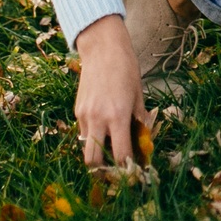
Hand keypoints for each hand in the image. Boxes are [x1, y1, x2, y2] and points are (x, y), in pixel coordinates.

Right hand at [74, 15, 150, 167]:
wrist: (103, 49)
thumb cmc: (126, 69)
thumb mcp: (139, 95)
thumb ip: (139, 120)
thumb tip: (144, 142)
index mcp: (117, 116)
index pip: (119, 154)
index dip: (126, 167)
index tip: (132, 172)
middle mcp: (97, 119)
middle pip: (93, 161)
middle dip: (103, 170)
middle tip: (115, 168)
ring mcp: (84, 115)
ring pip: (85, 147)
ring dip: (96, 152)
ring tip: (110, 147)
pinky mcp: (77, 110)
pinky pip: (83, 132)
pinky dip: (92, 136)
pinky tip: (103, 127)